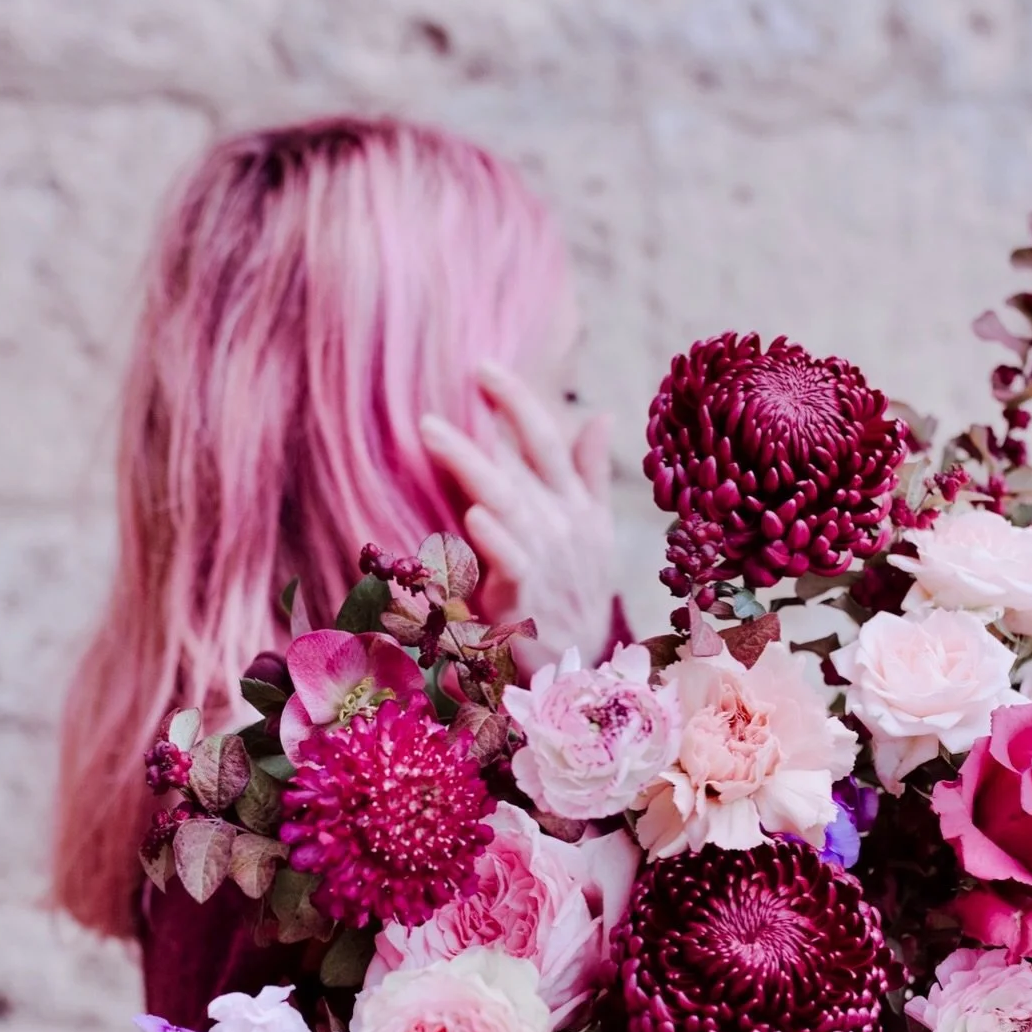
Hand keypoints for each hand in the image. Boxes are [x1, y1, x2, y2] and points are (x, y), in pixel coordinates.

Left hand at [420, 361, 615, 669]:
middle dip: (493, 418)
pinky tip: (474, 514)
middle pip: (526, 462)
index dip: (518, 400)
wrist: (580, 665)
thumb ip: (589, 474)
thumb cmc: (577, 591)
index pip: (548, 440)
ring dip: (471, 464)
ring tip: (432, 430)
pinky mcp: (523, 599)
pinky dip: (495, 540)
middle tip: (453, 377)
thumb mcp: (596, 531)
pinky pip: (510, 563)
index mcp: (576, 505)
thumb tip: (600, 415)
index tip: (483, 365)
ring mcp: (545, 562)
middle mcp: (562, 526)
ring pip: (508, 503)